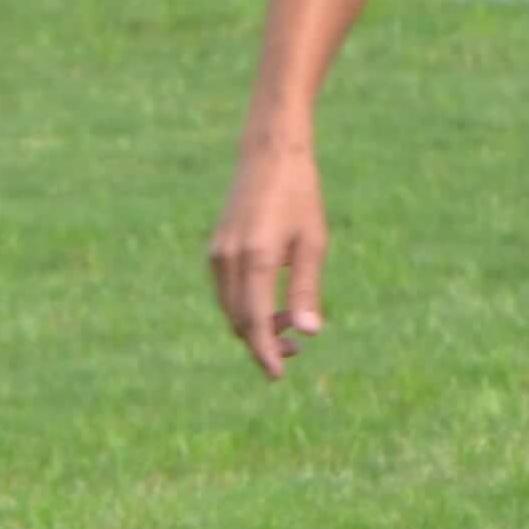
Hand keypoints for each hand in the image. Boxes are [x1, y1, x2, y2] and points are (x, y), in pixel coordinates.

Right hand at [209, 142, 331, 379]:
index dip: (265, 353)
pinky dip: (244, 306)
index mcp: (256, 259)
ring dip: (253, 325)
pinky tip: (269, 301)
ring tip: (287, 323)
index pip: (253, 322)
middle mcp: (229, 259)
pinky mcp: (216, 248)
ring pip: (229, 308)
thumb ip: (306, 290)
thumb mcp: (312, 243)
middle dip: (262, 342)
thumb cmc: (299, 195)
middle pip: (238, 321)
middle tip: (296, 347)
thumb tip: (309, 333)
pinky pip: (225, 291)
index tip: (277, 376)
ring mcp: (217, 253)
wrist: (269, 153)